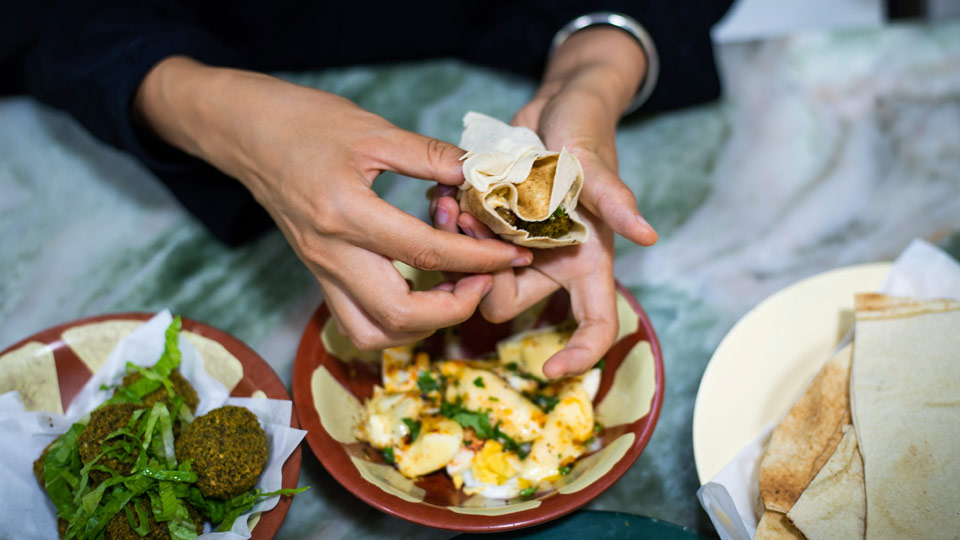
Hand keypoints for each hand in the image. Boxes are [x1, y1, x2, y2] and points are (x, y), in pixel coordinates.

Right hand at [135, 57, 532, 348]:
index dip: (478, 258)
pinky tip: (421, 293)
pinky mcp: (318, 274)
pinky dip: (394, 324)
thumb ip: (431, 156)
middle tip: (486, 280)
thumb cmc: (304, 122)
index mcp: (345, 212)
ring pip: (373, 333)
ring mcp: (320, 269)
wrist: (245, 133)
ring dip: (423, 325)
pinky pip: (356, 322)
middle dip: (454, 308)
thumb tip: (482, 173)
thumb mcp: (373, 129)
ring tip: (454, 290)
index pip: (425, 251)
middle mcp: (330, 252)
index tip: (513, 254)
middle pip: (398, 315)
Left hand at [431, 28, 657, 375]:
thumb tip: (647, 234)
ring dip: (456, 246)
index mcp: (583, 260)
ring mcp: (515, 247)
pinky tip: (444, 194)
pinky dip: (446, 222)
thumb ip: (614, 198)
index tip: (549, 368)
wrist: (555, 108)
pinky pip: (458, 244)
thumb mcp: (596, 164)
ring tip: (451, 203)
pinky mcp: (488, 226)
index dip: (579, 355)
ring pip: (474, 274)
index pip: (594, 325)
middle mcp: (549, 262)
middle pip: (508, 300)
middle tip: (469, 226)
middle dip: (482, 275)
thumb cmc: (587, 134)